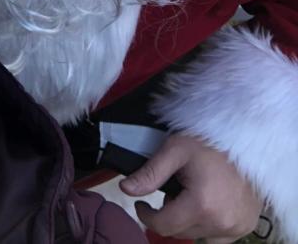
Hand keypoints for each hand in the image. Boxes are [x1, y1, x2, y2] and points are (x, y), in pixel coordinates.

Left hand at [118, 133, 262, 242]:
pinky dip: (207, 224)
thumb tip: (125, 189)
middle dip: (169, 214)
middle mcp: (221, 223)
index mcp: (201, 206)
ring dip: (188, 220)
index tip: (141, 204)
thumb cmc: (210, 141)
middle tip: (172, 189)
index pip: (163, 226)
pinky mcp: (246, 226)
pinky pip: (217, 236)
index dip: (146, 215)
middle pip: (180, 231)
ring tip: (191, 193)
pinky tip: (207, 203)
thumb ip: (150, 172)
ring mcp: (236, 227)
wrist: (247, 138)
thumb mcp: (175, 150)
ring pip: (197, 234)